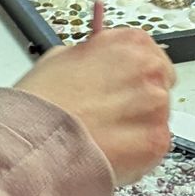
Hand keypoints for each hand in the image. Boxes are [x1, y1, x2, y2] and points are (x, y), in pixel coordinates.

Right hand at [16, 23, 174, 184]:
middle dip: (138, 102)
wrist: (36, 142)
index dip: (132, 77)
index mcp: (130, 43)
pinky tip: (111, 149)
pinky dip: (137, 152)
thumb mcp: (63, 58)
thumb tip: (100, 64)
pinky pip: (154, 146)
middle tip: (110, 115)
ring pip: (157, 118)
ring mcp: (157, 107)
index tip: (121, 87)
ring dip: (138, 127)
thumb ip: (95, 59)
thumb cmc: (43, 102)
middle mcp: (149, 70)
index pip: (150, 56)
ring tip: (104, 135)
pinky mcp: (157, 141)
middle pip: (158, 87)